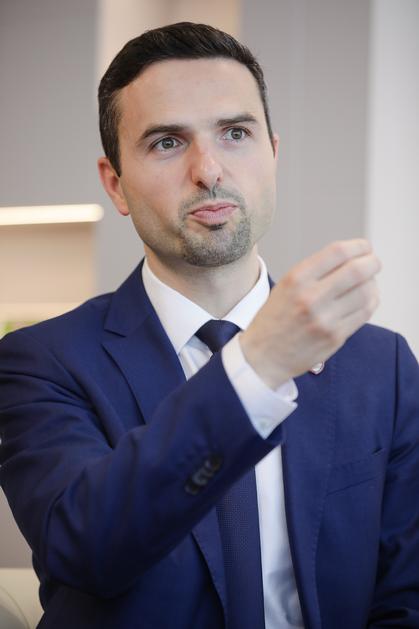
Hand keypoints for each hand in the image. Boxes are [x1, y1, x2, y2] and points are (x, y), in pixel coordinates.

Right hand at [240, 239, 380, 387]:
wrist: (263, 356)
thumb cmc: (275, 319)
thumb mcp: (286, 286)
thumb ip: (315, 271)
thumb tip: (352, 258)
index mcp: (296, 279)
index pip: (338, 252)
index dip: (359, 246)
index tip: (364, 248)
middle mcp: (310, 297)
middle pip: (357, 271)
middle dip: (372, 263)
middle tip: (373, 263)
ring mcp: (324, 319)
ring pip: (366, 292)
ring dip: (372, 284)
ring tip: (368, 283)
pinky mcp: (334, 337)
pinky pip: (364, 313)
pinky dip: (370, 301)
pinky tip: (365, 299)